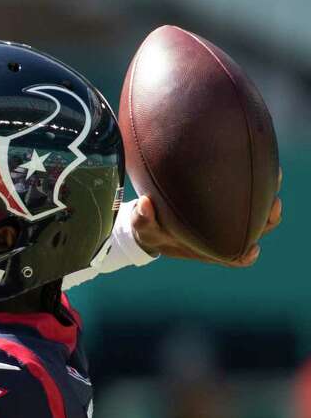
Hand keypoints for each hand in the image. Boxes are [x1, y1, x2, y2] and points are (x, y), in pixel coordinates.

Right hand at [132, 169, 281, 266]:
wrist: (152, 216)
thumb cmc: (151, 227)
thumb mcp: (142, 226)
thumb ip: (142, 218)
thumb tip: (144, 203)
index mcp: (209, 249)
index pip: (235, 258)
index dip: (246, 255)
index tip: (253, 249)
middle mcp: (224, 235)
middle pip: (255, 232)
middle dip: (268, 221)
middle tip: (274, 204)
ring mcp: (229, 217)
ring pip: (258, 211)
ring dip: (268, 198)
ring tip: (274, 177)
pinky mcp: (227, 200)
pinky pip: (247, 192)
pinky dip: (255, 180)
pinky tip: (254, 159)